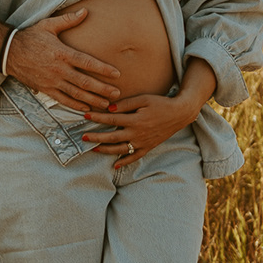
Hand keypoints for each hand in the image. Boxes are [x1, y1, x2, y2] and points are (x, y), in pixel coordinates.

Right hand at [0, 6, 128, 113]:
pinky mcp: (46, 89)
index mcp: (62, 53)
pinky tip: (86, 108)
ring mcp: (52, 81)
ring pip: (76, 94)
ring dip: (93, 100)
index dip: (103, 69)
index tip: (117, 74)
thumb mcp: (48, 25)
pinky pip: (63, 100)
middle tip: (117, 94)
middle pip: (85, 82)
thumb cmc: (30, 37)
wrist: (9, 52)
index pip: (87, 63)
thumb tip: (85, 12)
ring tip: (106, 104)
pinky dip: (75, 105)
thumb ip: (68, 20)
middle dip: (103, 89)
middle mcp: (59, 70)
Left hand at [82, 80, 208, 161]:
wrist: (179, 113)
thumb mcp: (144, 99)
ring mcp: (142, 142)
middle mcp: (137, 133)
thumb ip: (126, 104)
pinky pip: (134, 157)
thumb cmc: (160, 103)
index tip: (85, 116)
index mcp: (135, 120)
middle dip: (96, 137)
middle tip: (83, 136)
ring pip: (120, 149)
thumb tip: (110, 109)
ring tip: (93, 148)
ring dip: (105, 149)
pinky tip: (115, 164)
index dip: (97, 118)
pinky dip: (124, 161)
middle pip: (112, 137)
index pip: (111, 120)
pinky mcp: (148, 147)